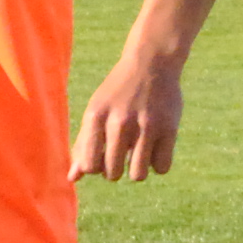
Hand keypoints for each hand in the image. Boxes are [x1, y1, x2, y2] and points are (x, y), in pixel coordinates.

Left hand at [69, 55, 181, 183]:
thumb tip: (73, 179)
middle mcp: (120, 121)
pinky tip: (155, 148)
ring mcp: (146, 125)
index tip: (102, 153)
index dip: (95, 167)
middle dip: (115, 170)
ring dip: (137, 170)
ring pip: (138, 175)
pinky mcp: (169, 128)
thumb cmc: (117, 93)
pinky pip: (161, 167)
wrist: (151, 63)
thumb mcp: (96, 112)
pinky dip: (158, 163)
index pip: (89, 165)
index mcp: (96, 116)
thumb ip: (83, 145)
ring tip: (138, 152)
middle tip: (121, 152)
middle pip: (112, 174)